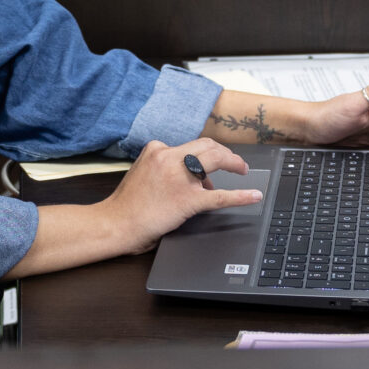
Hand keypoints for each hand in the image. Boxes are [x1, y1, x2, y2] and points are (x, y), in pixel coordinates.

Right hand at [98, 139, 263, 252]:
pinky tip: (253, 195)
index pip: (190, 145)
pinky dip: (240, 195)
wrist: (115, 223)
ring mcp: (179, 177)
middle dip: (226, 153)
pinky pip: (219, 195)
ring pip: (215, 160)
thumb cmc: (128, 205)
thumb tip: (198, 177)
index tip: (211, 166)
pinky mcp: (187, 200)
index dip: (205, 155)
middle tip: (237, 163)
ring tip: (243, 171)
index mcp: (156, 149)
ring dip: (234, 162)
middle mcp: (168, 157)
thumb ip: (166, 167)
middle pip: (208, 145)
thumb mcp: (143, 172)